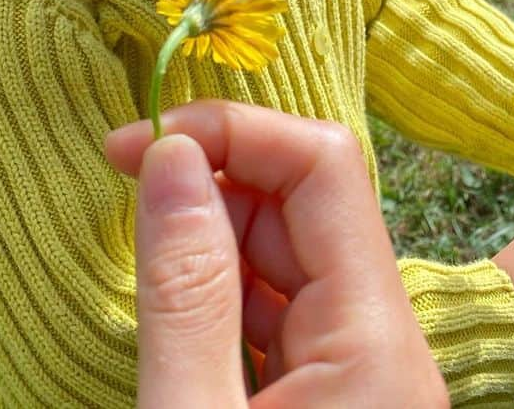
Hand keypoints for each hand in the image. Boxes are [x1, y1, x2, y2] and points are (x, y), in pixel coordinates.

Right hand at [106, 101, 448, 407]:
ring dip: (211, 248)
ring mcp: (366, 380)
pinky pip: (281, 322)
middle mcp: (388, 347)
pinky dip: (223, 306)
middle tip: (126, 207)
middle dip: (212, 188)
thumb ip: (186, 292)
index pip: (322, 166)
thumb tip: (172, 156)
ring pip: (287, 265)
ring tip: (142, 279)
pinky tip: (175, 329)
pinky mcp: (337, 406)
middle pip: (303, 210)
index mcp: (377, 342)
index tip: (135, 147)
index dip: (230, 132)